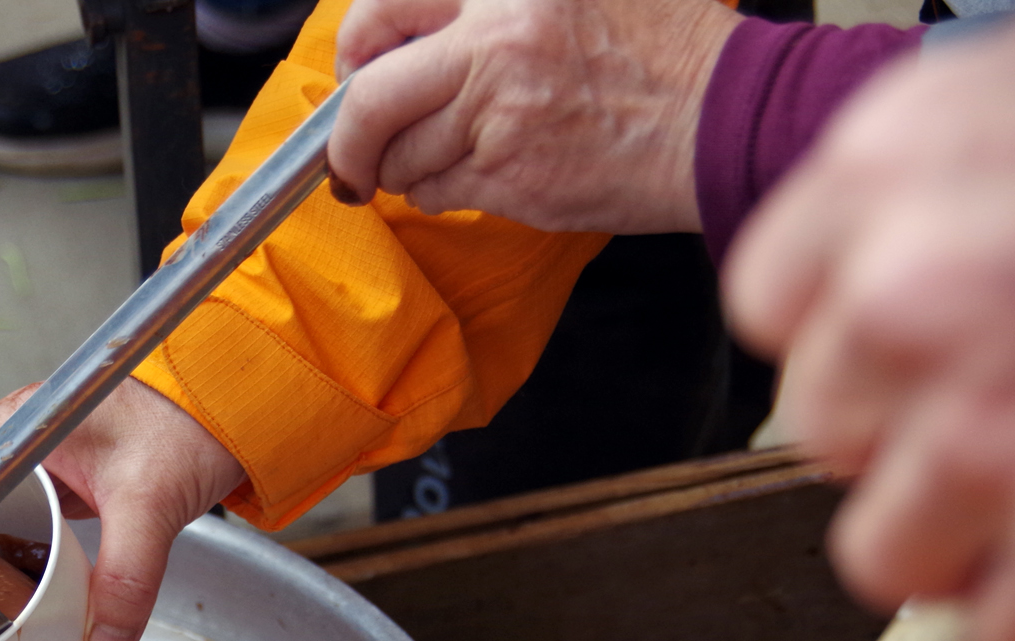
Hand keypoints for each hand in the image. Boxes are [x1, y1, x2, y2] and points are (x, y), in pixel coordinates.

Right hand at [0, 379, 245, 640]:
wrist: (232, 411)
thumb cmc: (188, 428)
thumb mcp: (149, 510)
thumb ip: (126, 582)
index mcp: (19, 424)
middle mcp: (19, 435)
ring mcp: (39, 455)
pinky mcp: (63, 475)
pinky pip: (22, 513)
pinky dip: (16, 545)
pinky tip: (15, 579)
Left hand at [326, 0, 739, 231]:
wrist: (721, 116)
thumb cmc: (659, 50)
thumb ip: (493, 7)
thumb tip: (410, 36)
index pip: (383, 8)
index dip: (355, 49)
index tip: (356, 72)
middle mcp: (492, 44)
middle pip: (369, 100)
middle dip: (348, 139)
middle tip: (353, 157)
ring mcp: (498, 115)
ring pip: (402, 157)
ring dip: (404, 169)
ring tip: (441, 161)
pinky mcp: (509, 175)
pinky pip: (437, 192)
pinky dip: (440, 193)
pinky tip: (476, 179)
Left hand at [725, 23, 1014, 640]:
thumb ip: (941, 188)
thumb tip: (871, 295)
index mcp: (899, 162)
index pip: (777, 302)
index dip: (856, 333)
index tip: (918, 342)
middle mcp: (917, 291)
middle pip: (825, 430)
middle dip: (911, 436)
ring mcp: (990, 430)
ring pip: (886, 555)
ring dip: (965, 544)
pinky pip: (998, 637)